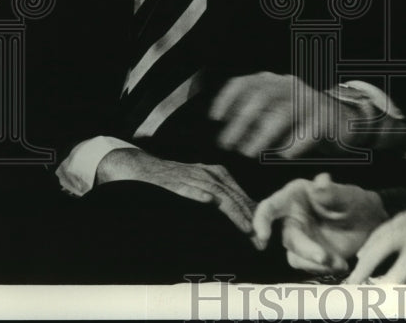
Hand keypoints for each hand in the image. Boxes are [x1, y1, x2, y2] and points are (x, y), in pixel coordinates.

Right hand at [95, 147, 255, 232]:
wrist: (142, 167)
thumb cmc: (172, 180)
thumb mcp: (198, 184)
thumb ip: (215, 198)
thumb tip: (233, 220)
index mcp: (216, 175)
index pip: (240, 196)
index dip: (253, 215)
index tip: (263, 235)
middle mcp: (208, 174)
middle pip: (235, 197)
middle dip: (250, 219)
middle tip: (260, 240)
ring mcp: (192, 177)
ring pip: (219, 195)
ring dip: (235, 213)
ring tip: (247, 230)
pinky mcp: (175, 182)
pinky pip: (191, 189)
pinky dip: (201, 195)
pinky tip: (211, 203)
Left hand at [210, 73, 357, 157]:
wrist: (343, 121)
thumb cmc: (301, 121)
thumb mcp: (276, 112)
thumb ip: (255, 117)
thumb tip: (228, 131)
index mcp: (276, 82)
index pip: (247, 82)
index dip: (228, 98)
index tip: (214, 118)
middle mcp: (293, 86)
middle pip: (263, 96)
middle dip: (240, 121)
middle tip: (227, 144)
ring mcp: (311, 101)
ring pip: (284, 113)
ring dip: (262, 135)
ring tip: (248, 153)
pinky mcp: (326, 120)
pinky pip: (306, 134)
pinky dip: (291, 147)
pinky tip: (282, 157)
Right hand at [252, 172, 386, 273]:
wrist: (369, 223)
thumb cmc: (354, 202)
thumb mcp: (348, 194)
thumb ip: (332, 191)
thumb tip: (321, 181)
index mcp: (295, 196)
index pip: (270, 206)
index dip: (261, 220)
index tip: (263, 236)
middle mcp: (291, 217)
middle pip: (288, 238)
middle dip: (306, 250)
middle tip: (326, 258)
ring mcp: (299, 238)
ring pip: (295, 256)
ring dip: (316, 263)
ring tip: (341, 262)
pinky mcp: (308, 255)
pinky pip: (308, 266)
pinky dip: (323, 269)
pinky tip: (341, 264)